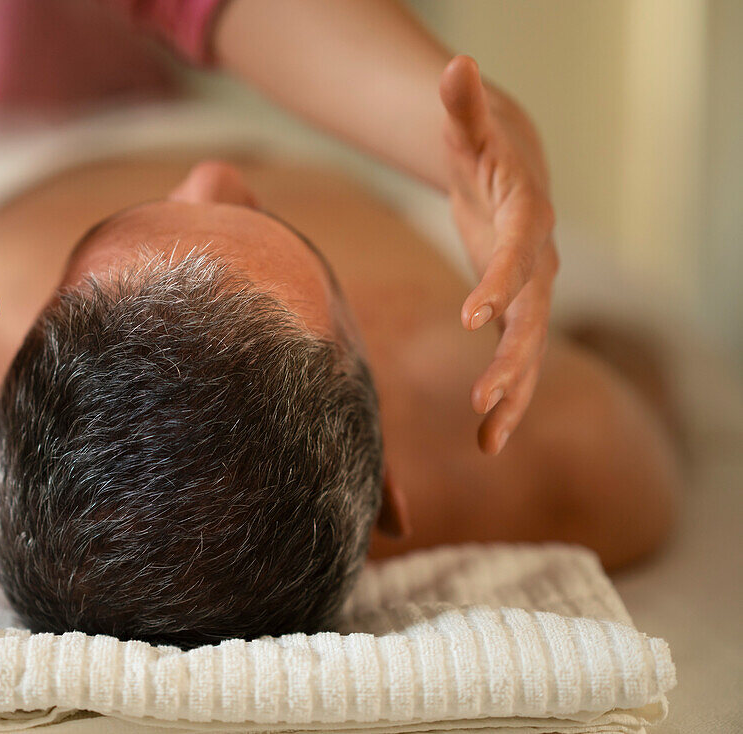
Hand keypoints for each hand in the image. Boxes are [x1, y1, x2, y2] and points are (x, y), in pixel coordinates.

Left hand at [439, 55, 558, 454]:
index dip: (500, 279)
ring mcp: (533, 291)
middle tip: (483, 396)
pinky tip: (487, 442)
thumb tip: (453, 65)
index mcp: (525, 218)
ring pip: (531, 351)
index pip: (517, 251)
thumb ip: (461, 104)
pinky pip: (516, 362)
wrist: (511, 173)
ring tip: (489, 442)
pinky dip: (506, 400)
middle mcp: (539, 261)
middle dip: (512, 356)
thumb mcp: (468, 125)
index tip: (473, 314)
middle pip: (534, 314)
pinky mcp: (518, 312)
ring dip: (513, 396)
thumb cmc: (482, 148)